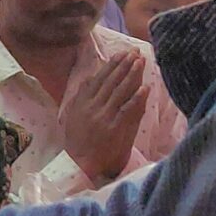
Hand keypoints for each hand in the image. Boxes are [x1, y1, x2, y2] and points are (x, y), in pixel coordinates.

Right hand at [59, 52, 149, 183]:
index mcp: (82, 101)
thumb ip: (80, 96)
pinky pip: (126, 110)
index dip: (112, 64)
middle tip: (135, 52)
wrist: (77, 163)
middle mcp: (92, 106)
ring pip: (119, 91)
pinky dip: (135, 98)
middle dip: (124, 65)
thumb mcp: (71, 115)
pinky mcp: (113, 129)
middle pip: (111, 81)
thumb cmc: (76, 140)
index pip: (100, 78)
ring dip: (131, 75)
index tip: (123, 53)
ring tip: (140, 62)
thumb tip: (88, 78)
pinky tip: (144, 88)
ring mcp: (103, 117)